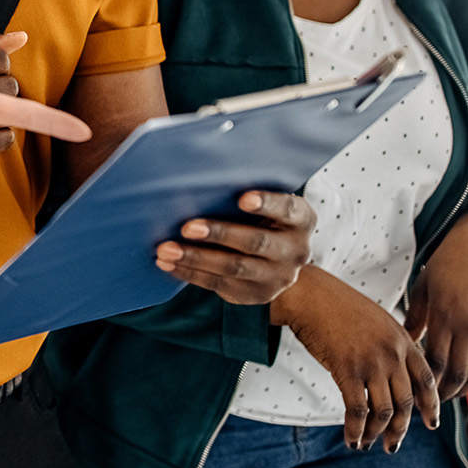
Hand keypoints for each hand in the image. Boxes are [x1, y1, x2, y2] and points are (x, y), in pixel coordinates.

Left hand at [155, 190, 312, 304]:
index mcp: (300, 220)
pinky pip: (218, 284)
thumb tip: (196, 173)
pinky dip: (189, 273)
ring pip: (233, 267)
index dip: (267, 203)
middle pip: (255, 241)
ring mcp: (277, 276)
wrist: (279, 264)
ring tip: (166, 249)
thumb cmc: (262, 219)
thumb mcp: (266, 205)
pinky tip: (166, 264)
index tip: (242, 198)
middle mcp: (295, 250)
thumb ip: (245, 191)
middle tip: (187, 227)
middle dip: (219, 233)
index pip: (288, 209)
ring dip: (196, 258)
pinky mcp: (255, 294)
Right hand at [272, 266, 438, 451]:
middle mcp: (392, 353)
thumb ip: (389, 343)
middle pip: (406, 402)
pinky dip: (355, 429)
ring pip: (384, 410)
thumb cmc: (334, 304)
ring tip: (367, 444)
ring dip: (376, 433)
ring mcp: (371, 362)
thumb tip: (392, 371)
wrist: (307, 294)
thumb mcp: (374, 319)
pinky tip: (351, 439)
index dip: (431, 405)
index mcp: (402, 339)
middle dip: (400, 429)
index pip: (426, 380)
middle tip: (392, 445)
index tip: (430, 423)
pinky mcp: (347, 369)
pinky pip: (357, 409)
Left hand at [405, 215, 467, 401]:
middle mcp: (464, 323)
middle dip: (445, 392)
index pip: (432, 360)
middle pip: (455, 370)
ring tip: (449, 396)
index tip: (417, 395)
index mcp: (442, 314)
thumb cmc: (449, 263)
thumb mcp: (426, 286)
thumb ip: (417, 316)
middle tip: (434, 407)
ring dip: (463, 387)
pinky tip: (467, 379)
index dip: (426, 382)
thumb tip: (408, 340)